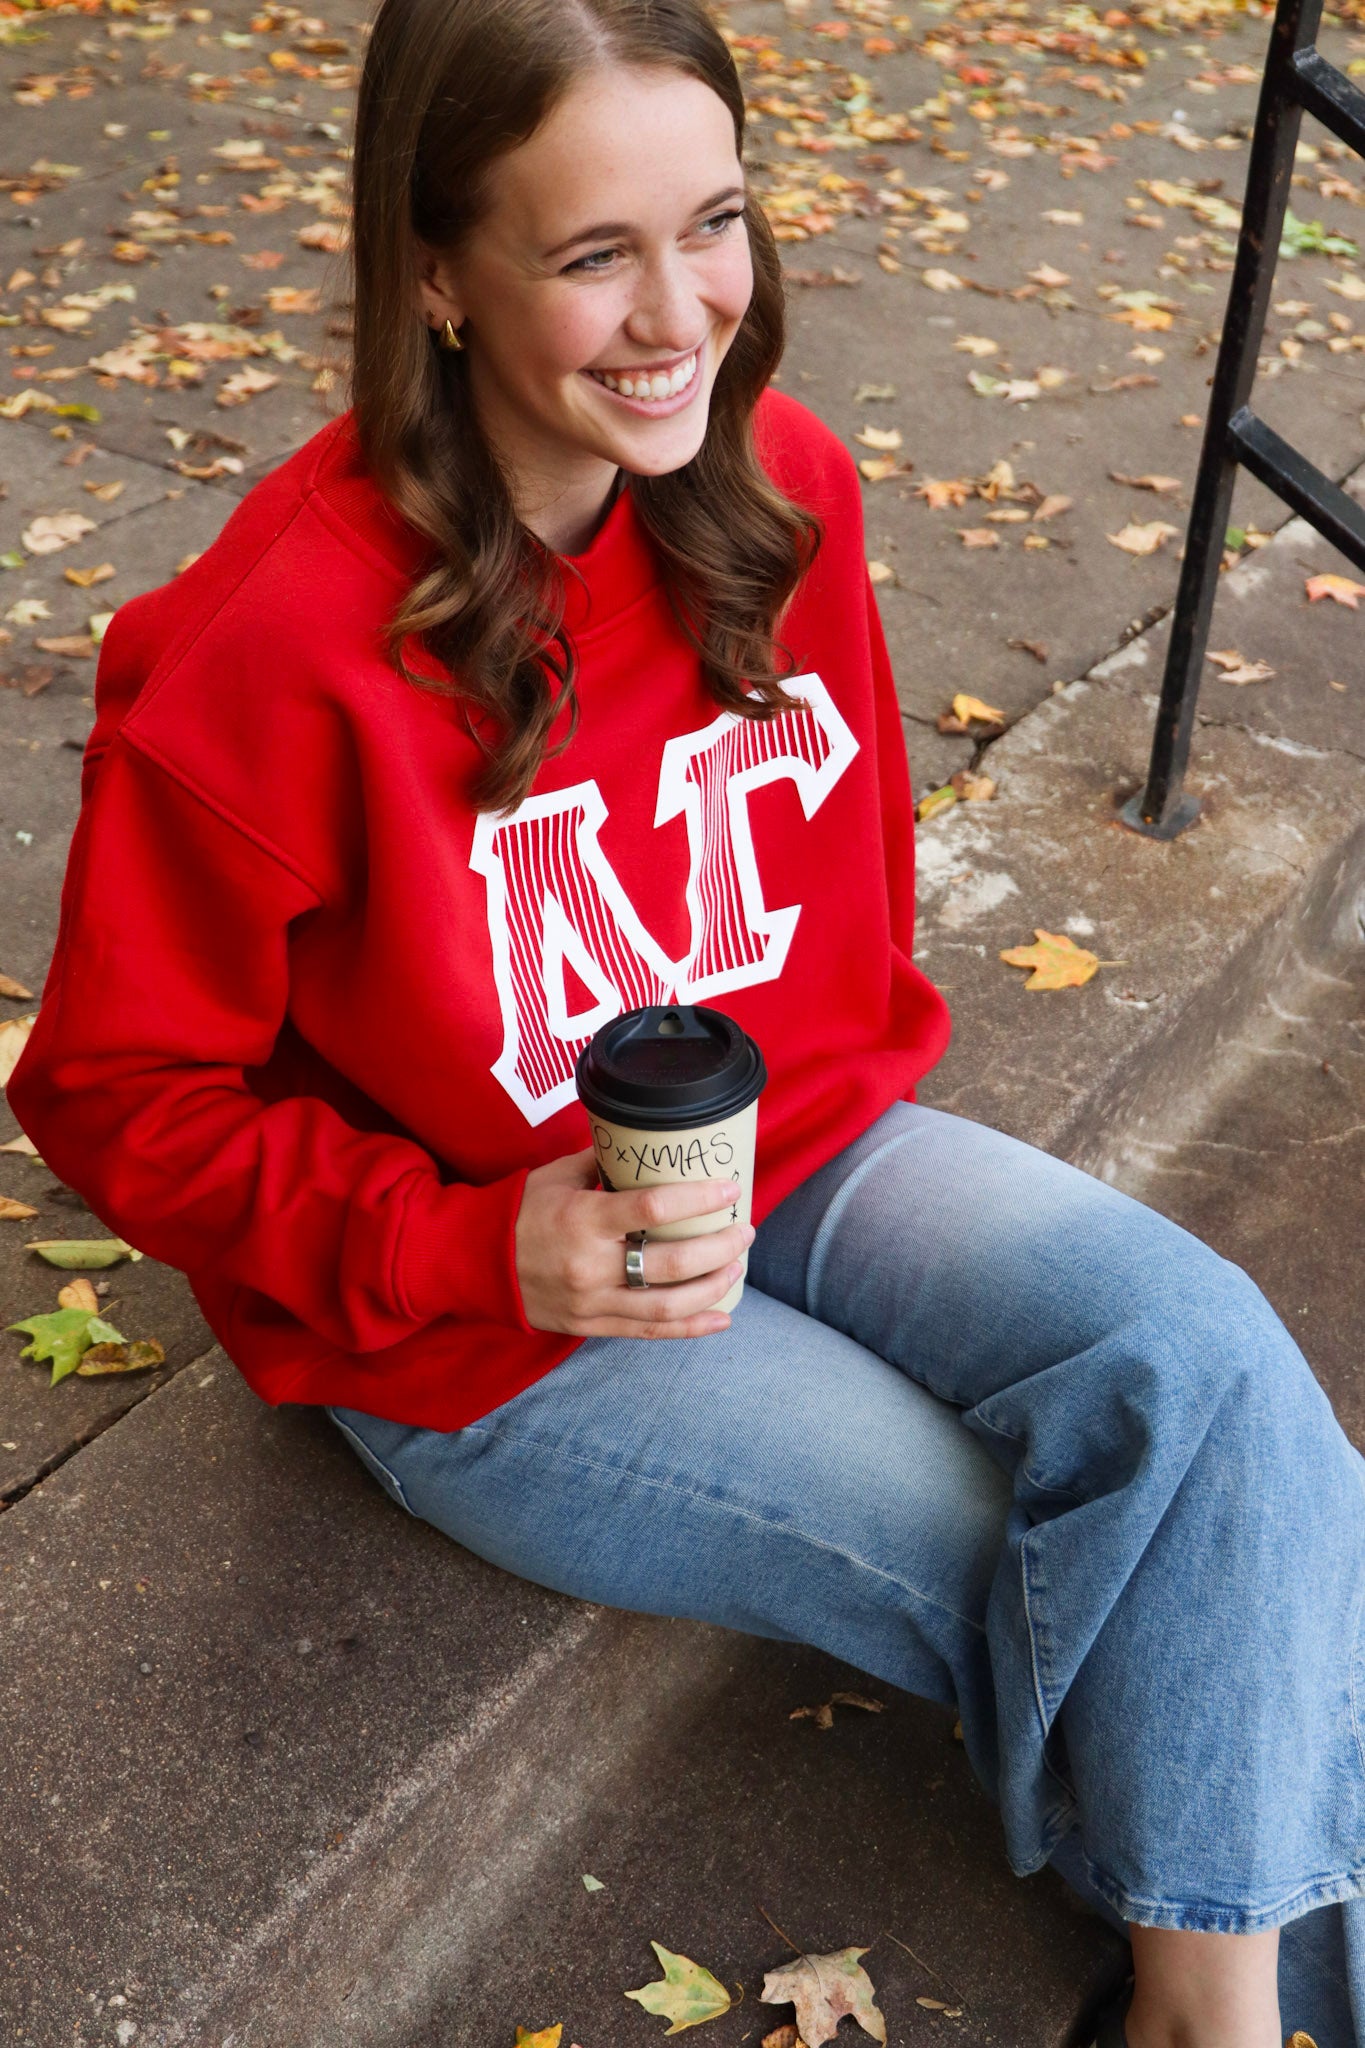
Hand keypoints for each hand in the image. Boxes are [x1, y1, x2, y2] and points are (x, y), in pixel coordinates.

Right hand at [513, 1145, 753, 1338]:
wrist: (471, 1262)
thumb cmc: (518, 1211)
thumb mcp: (556, 1176)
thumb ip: (602, 1163)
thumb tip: (645, 1145)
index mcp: (583, 1219)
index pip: (652, 1208)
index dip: (697, 1199)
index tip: (729, 1188)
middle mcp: (590, 1265)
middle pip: (671, 1264)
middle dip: (718, 1248)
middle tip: (743, 1229)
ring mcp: (591, 1301)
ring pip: (667, 1305)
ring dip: (712, 1287)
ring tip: (737, 1266)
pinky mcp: (590, 1325)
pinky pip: (649, 1332)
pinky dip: (690, 1328)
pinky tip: (721, 1318)